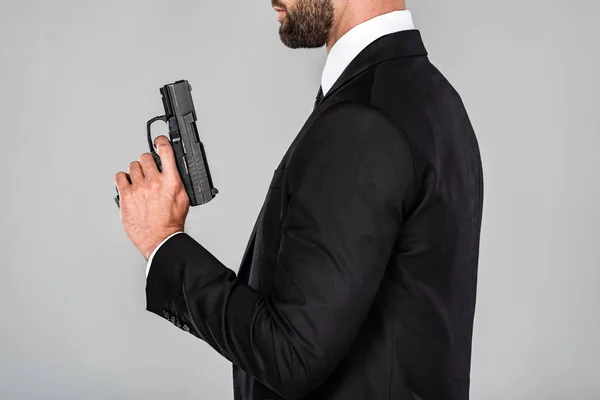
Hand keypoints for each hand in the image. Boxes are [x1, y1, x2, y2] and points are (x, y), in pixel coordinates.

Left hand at [115, 135, 189, 259]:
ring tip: (139, 181)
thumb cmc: (171, 223)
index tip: (158, 141)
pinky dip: (123, 179)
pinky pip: (119, 177)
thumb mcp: (183, 199)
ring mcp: (139, 188)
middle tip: (149, 171)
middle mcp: (154, 182)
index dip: (161, 142)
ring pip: (132, 166)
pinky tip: (128, 185)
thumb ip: (176, 182)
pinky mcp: (126, 196)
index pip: (165, 151)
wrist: (160, 239)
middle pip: (145, 157)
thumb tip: (172, 171)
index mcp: (171, 181)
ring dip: (136, 171)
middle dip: (147, 162)